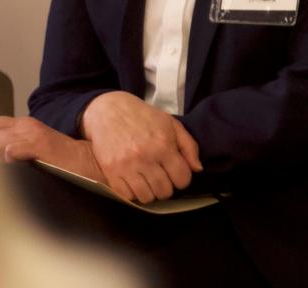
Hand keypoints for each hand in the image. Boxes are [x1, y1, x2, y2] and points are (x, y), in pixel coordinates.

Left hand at [0, 116, 105, 181]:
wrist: (90, 159)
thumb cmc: (64, 158)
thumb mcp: (38, 145)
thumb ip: (19, 144)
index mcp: (26, 124)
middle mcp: (26, 125)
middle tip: (2, 159)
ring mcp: (32, 134)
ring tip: (13, 164)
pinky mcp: (38, 146)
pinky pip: (10, 149)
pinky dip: (9, 157)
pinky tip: (19, 163)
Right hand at [80, 91, 201, 202]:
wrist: (110, 110)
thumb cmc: (144, 117)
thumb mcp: (172, 124)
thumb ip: (189, 146)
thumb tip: (197, 169)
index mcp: (163, 145)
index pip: (182, 178)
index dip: (183, 179)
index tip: (177, 175)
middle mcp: (145, 157)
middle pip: (164, 191)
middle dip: (167, 187)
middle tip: (162, 178)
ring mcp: (126, 166)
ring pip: (146, 197)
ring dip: (150, 193)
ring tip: (149, 181)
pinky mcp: (110, 171)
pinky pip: (125, 196)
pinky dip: (132, 193)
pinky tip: (134, 182)